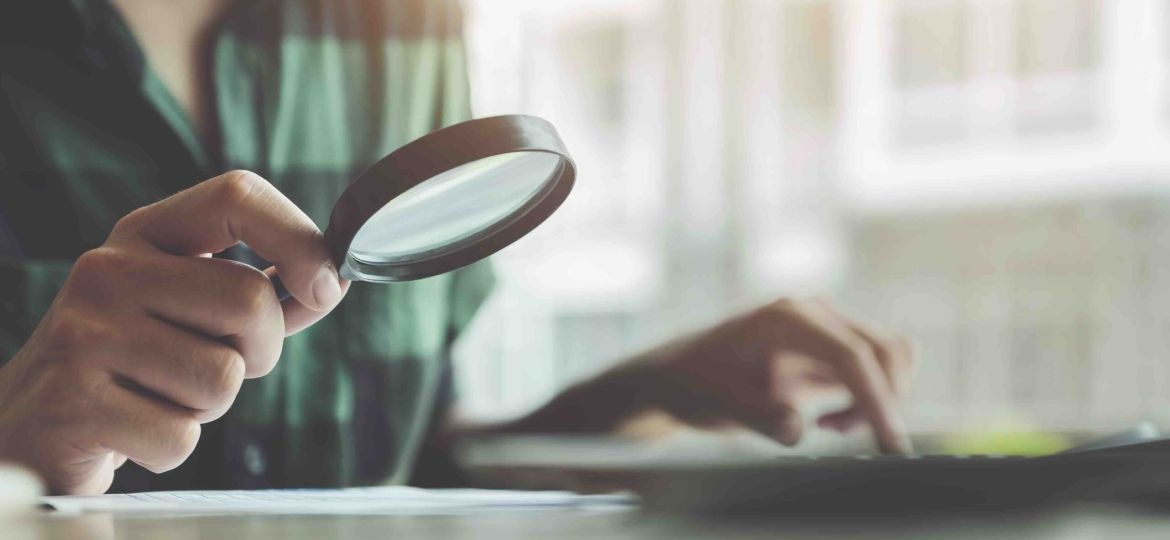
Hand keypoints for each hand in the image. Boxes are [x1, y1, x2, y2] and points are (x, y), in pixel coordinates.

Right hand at [0, 171, 348, 493]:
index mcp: (144, 234)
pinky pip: (182, 436)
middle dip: (260, 352)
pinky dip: (172, 447)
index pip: (237, 195)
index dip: (299, 237)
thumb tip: (331, 280)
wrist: (30, 424)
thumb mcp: (189, 308)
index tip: (327, 286)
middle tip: (219, 367)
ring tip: (160, 396)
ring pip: (223, 377)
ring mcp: (84, 331)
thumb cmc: (135, 364)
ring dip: (210, 406)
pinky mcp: (73, 400)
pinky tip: (130, 430)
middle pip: (249, 302)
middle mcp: (107, 269)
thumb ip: (261, 293)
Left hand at [640, 298, 915, 452]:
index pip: (851, 354)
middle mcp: (813, 313)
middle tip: (857, 443)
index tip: (891, 443)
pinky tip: (828, 420)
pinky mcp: (832, 343)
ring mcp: (826, 324)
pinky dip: (869, 397)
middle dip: (885, 401)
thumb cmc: (696, 385)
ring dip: (876, 399)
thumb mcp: (719, 404)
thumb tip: (797, 425)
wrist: (682, 374)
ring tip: (830, 428)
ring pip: (888, 357)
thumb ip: (760, 416)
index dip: (877, 399)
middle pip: (884, 350)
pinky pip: (875, 367)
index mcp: (785, 319)